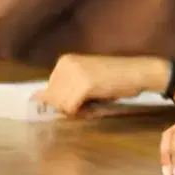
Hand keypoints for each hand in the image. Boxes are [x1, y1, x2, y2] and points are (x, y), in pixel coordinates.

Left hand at [44, 52, 163, 116]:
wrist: (138, 72)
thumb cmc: (115, 79)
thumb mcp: (85, 81)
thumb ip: (64, 89)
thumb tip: (37, 99)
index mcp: (64, 61)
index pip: (48, 91)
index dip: (60, 103)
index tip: (77, 105)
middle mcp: (66, 64)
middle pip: (52, 98)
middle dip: (66, 108)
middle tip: (87, 107)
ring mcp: (74, 73)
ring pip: (60, 104)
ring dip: (74, 111)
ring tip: (92, 106)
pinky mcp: (85, 84)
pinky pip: (71, 107)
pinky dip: (81, 113)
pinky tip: (94, 107)